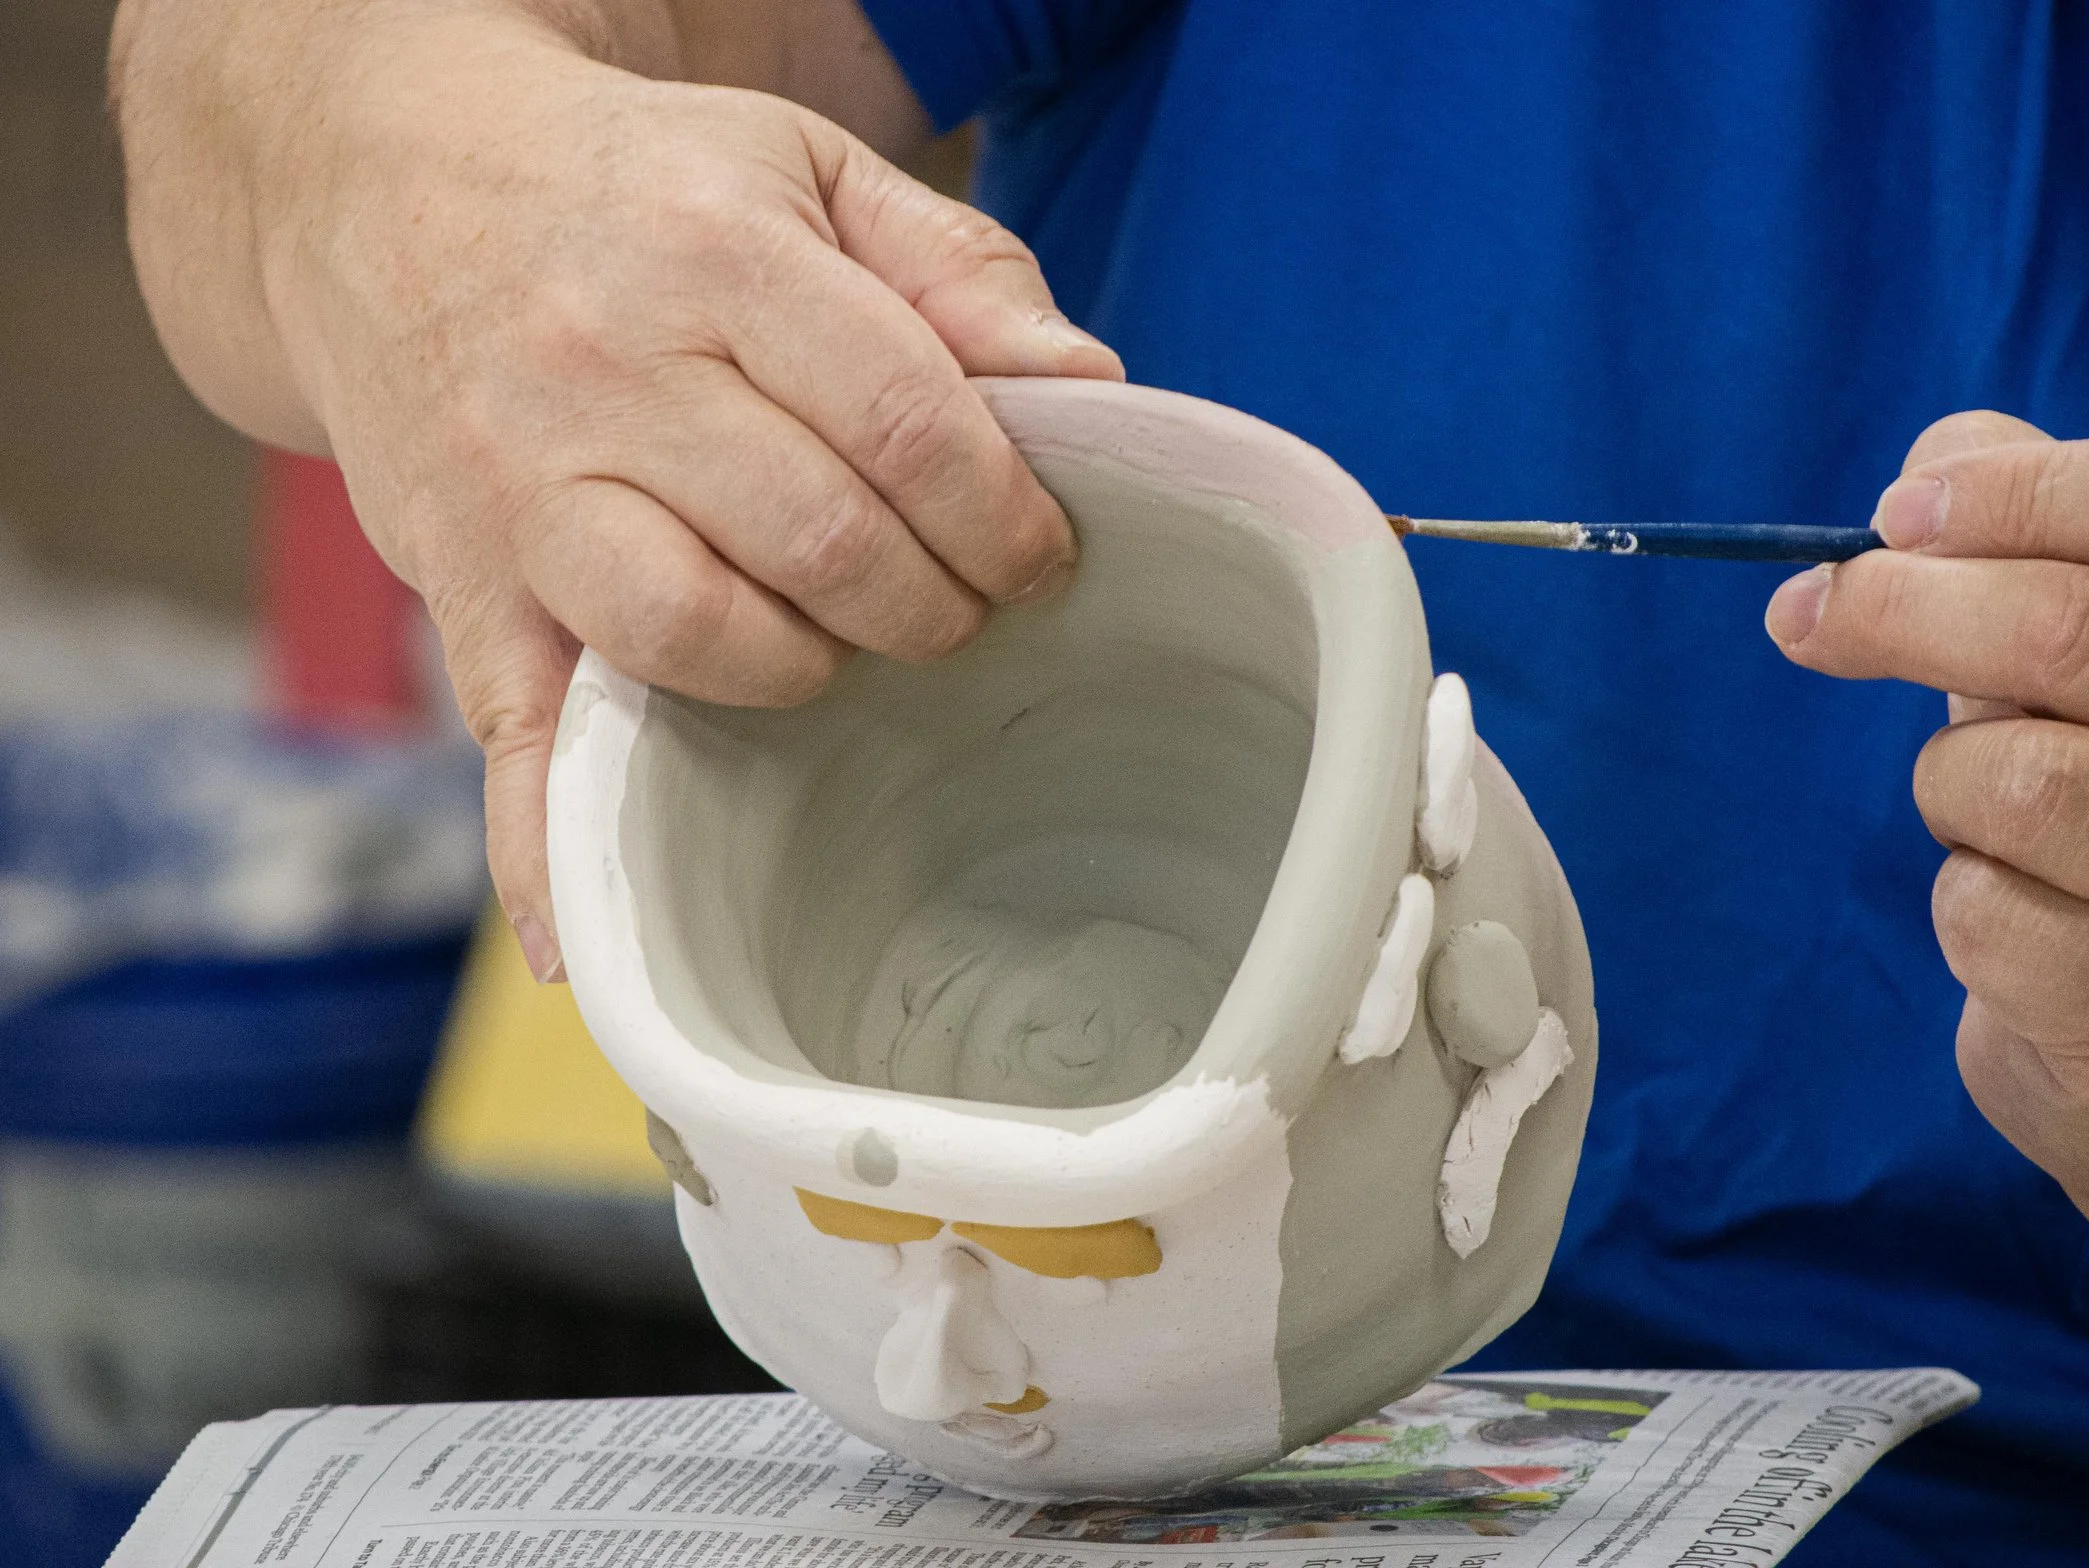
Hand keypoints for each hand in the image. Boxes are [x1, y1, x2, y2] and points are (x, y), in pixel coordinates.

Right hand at [226, 14, 1121, 978]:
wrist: (381, 183)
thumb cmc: (637, 191)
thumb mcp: (807, 171)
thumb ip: (958, 270)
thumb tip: (1090, 387)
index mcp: (715, 258)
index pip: (903, 420)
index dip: (1001, 514)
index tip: (1039, 557)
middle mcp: (603, 372)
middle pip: (816, 539)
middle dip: (929, 603)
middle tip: (958, 608)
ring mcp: (519, 491)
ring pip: (686, 633)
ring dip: (802, 674)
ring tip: (838, 650)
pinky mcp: (464, 590)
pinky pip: (510, 743)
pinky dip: (546, 855)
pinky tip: (589, 952)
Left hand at [1763, 412, 2088, 1216]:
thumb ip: (2039, 539)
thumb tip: (1925, 471)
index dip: (2011, 491)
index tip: (1891, 514)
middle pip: (2074, 626)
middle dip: (1902, 608)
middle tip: (1809, 617)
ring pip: (2017, 776)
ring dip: (1944, 783)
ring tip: (1980, 818)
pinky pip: (1986, 912)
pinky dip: (1961, 902)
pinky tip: (2019, 923)